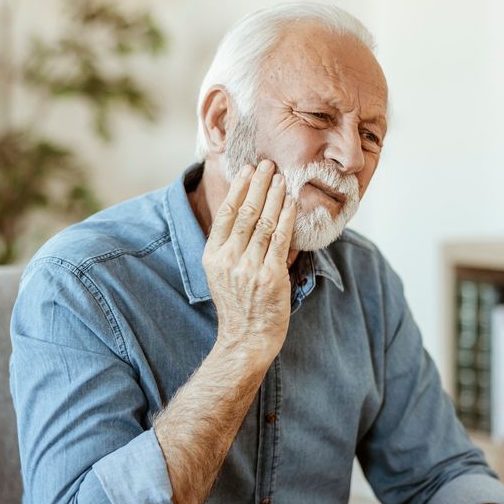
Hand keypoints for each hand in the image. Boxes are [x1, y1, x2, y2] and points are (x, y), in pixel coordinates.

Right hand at [202, 159, 296, 367]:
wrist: (246, 339)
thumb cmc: (238, 306)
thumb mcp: (222, 274)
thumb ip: (232, 247)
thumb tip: (251, 213)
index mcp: (213, 256)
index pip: (225, 214)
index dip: (238, 189)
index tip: (247, 170)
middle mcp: (229, 259)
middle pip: (245, 212)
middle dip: (258, 184)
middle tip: (267, 164)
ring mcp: (249, 268)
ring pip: (263, 222)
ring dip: (274, 196)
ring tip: (281, 178)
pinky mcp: (270, 276)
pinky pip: (280, 239)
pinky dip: (286, 218)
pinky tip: (291, 202)